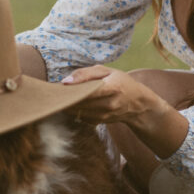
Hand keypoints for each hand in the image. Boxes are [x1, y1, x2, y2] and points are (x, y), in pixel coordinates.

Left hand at [62, 65, 188, 157]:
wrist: (137, 104)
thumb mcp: (107, 71)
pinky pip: (80, 116)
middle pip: (80, 103)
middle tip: (56, 90)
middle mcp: (109, 104)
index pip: (88, 91)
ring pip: (78, 112)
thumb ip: (86, 73)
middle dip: (66, 97)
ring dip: (68, 105)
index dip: (72, 89)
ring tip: (63, 95)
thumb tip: (65, 81)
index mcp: (113, 88)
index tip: (59, 86)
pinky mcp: (99, 122)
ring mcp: (105, 116)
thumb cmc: (121, 82)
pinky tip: (72, 102)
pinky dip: (74, 110)